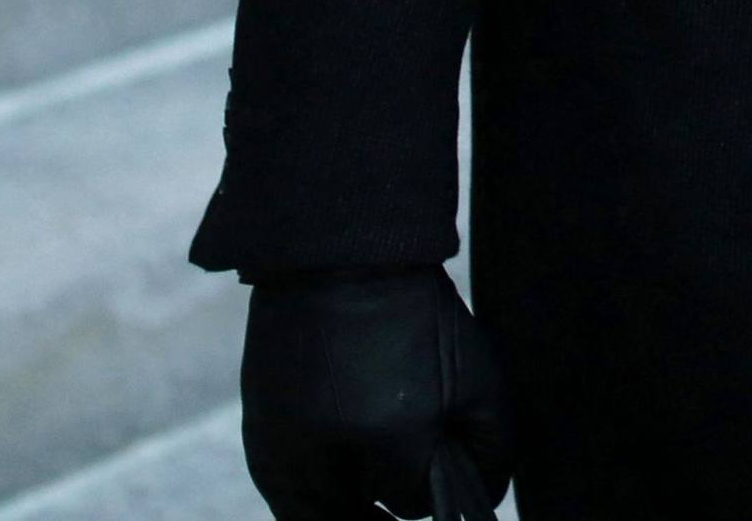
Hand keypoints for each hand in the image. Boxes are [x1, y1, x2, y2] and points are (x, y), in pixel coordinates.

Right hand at [240, 267, 517, 520]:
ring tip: (372, 500)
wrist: (338, 256)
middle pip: (359, 517)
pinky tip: (339, 482)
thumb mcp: (477, 373)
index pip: (415, 503)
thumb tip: (484, 498)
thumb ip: (492, 445)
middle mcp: (329, 452)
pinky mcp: (259, 438)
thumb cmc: (418, 314)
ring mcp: (284, 448)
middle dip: (388, 505)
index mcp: (390, 435)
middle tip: (404, 487)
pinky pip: (287, 498)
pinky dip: (313, 499)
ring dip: (347, 511)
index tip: (445, 470)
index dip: (436, 490)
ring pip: (318, 516)